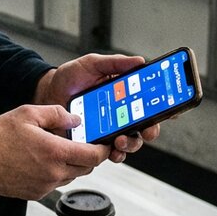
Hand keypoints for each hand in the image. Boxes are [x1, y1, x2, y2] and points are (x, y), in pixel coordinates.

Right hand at [0, 105, 110, 198]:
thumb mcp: (28, 113)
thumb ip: (57, 114)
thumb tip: (76, 120)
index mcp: (55, 152)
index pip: (93, 156)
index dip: (103, 149)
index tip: (105, 144)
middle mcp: (53, 173)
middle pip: (86, 168)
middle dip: (88, 156)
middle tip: (82, 143)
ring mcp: (44, 186)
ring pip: (71, 176)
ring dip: (71, 165)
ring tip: (57, 150)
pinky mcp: (35, 194)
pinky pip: (55, 184)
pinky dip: (56, 173)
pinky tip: (41, 161)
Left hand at [34, 53, 155, 163]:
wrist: (46, 92)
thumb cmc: (70, 78)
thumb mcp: (92, 64)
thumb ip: (115, 63)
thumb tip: (139, 61)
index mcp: (125, 94)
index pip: (150, 102)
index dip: (164, 107)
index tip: (169, 110)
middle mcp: (121, 113)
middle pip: (146, 126)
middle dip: (151, 130)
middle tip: (147, 129)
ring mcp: (109, 129)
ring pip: (131, 142)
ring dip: (131, 143)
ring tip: (121, 140)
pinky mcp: (95, 142)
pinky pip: (110, 153)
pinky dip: (114, 154)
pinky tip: (110, 149)